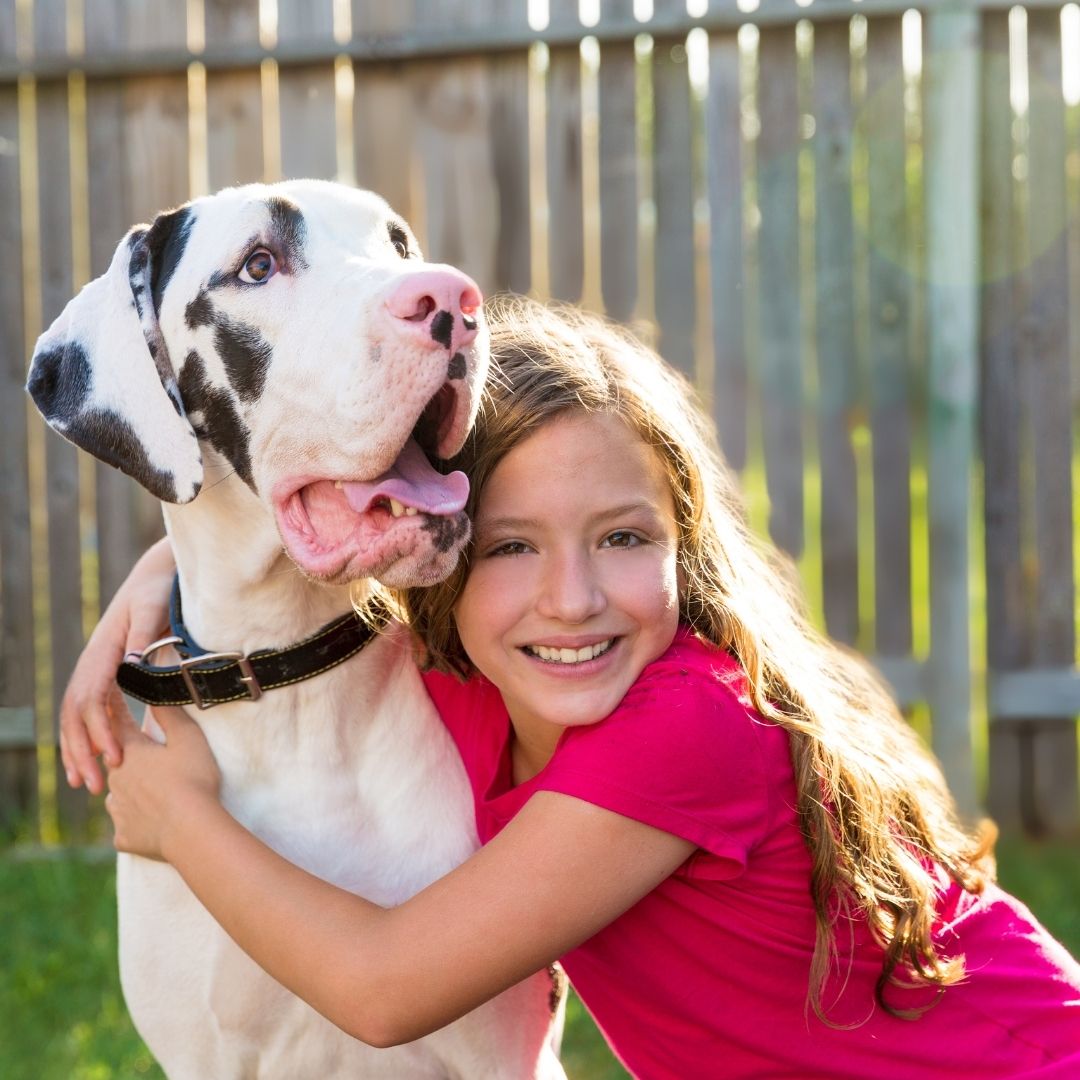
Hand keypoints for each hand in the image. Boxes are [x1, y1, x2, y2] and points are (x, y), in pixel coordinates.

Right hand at [60, 537, 175, 794]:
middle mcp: (94, 663)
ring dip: (78, 751)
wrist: (155, 576)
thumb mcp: (153, 607)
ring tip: (84, 785)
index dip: (100, 731)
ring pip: (76, 717)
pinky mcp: (106, 674)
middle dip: (81, 751)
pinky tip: (94, 760)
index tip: (114, 759)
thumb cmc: (158, 591)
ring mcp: (97, 669)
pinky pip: (90, 711)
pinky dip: (87, 737)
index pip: (93, 699)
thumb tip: (130, 664)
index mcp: (104, 652)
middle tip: (93, 787)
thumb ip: (143, 635)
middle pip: (75, 714)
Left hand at [106, 706, 221, 860]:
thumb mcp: (189, 738)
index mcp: (132, 753)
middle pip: (118, 764)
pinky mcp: (123, 836)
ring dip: (132, 792)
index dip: (117, 711)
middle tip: (154, 762)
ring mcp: (118, 810)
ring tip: (156, 797)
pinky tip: (153, 824)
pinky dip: (138, 823)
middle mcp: (116, 780)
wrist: (190, 829)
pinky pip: (127, 826)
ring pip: (119, 796)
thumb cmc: (193, 779)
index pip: (119, 725)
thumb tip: (155, 696)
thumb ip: (170, 715)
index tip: (112, 699)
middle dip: (131, 760)